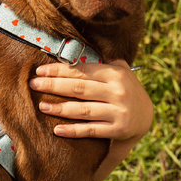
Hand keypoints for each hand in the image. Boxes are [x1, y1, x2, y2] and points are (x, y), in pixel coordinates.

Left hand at [29, 60, 152, 140]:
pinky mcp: (118, 130)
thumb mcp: (120, 72)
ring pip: (83, 110)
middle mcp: (118, 91)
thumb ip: (102, 62)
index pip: (82, 70)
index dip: (60, 70)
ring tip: (41, 106)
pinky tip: (57, 129)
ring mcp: (118, 112)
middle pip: (79, 88)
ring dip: (60, 108)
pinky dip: (73, 130)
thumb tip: (72, 50)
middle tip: (33, 84)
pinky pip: (91, 130)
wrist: (147, 118)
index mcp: (116, 74)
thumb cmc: (125, 90)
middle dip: (54, 85)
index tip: (40, 70)